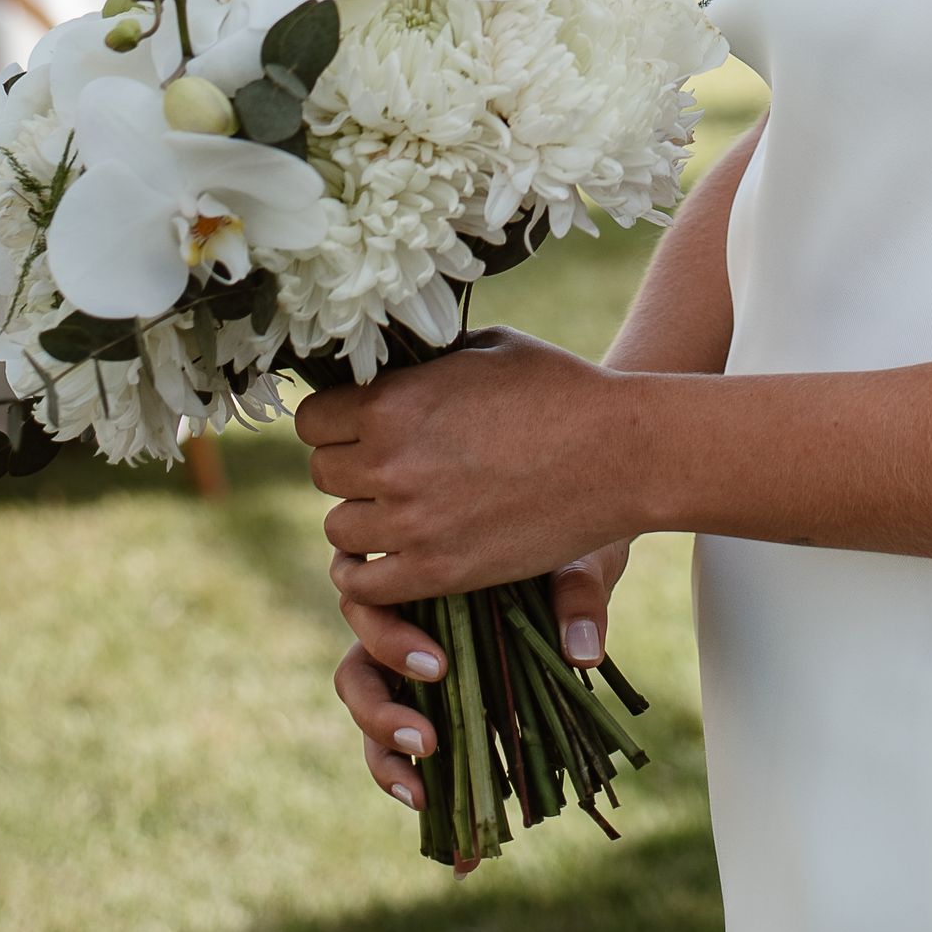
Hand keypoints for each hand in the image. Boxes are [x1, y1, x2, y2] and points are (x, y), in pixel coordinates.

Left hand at [297, 326, 647, 606]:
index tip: (359, 423)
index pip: (312, 419)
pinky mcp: (438, 570)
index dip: (335, 419)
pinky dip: (370, 572)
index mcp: (393, 401)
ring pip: (340, 528)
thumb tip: (389, 363)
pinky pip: (364, 583)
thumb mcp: (484, 347)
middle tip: (386, 464)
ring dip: (363, 516)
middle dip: (349, 466)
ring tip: (400, 505)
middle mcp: (390, 462)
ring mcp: (411, 522)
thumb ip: (423, 362)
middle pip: (322, 474)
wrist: (618, 453)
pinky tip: (396, 553)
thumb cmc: (557, 388)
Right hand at [332, 537, 632, 846]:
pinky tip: (463, 856)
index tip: (441, 668)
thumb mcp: (576, 561)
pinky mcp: (447, 715)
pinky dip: (434, 809)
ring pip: (373, 721)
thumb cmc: (566, 549)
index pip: (370, 608)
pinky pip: (420, 763)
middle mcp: (405, 629)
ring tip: (423, 795)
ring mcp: (418, 676)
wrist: (583, 555)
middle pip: (357, 675)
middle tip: (428, 741)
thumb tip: (582, 652)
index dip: (392, 643)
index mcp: (419, 581)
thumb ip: (577, 594)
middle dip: (381, 714)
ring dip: (387, 763)